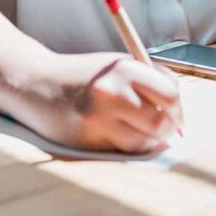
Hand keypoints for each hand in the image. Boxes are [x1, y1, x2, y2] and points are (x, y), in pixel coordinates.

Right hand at [15, 51, 185, 153]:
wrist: (36, 84)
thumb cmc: (83, 75)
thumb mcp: (116, 65)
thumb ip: (148, 81)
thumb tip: (178, 110)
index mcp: (123, 68)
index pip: (170, 95)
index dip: (177, 109)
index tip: (176, 115)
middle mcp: (112, 93)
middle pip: (160, 123)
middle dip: (167, 130)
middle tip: (165, 130)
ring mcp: (98, 119)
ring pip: (142, 143)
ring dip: (147, 141)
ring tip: (139, 132)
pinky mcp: (87, 140)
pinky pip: (120, 150)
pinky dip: (125, 145)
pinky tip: (116, 134)